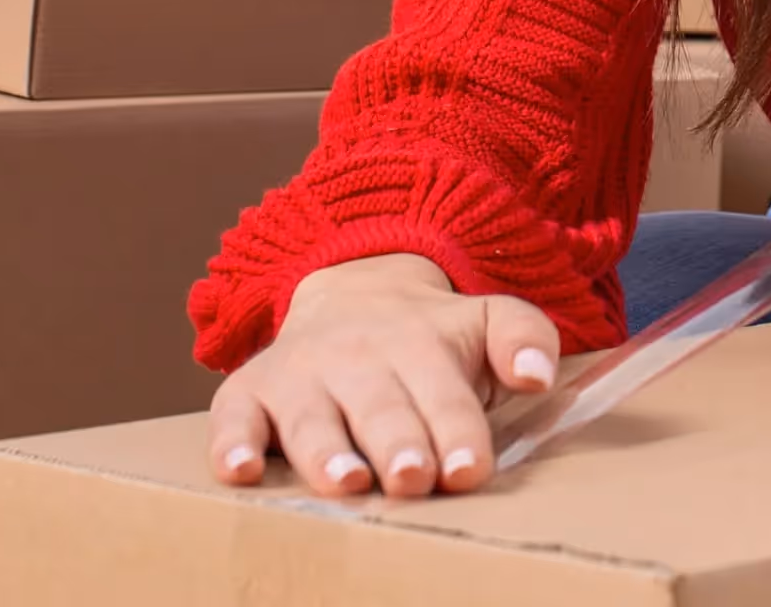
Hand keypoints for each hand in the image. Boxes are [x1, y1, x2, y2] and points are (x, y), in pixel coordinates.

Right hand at [203, 252, 559, 497]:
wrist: (350, 287)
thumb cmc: (428, 333)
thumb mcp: (485, 318)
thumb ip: (523, 337)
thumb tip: (539, 373)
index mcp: (420, 343)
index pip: (444, 394)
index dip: (457, 432)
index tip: (468, 469)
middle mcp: (357, 357)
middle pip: (380, 407)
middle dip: (397, 443)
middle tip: (411, 478)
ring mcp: (300, 374)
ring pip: (312, 418)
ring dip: (326, 451)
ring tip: (345, 483)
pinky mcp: (248, 391)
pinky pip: (233, 416)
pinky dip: (231, 442)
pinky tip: (239, 470)